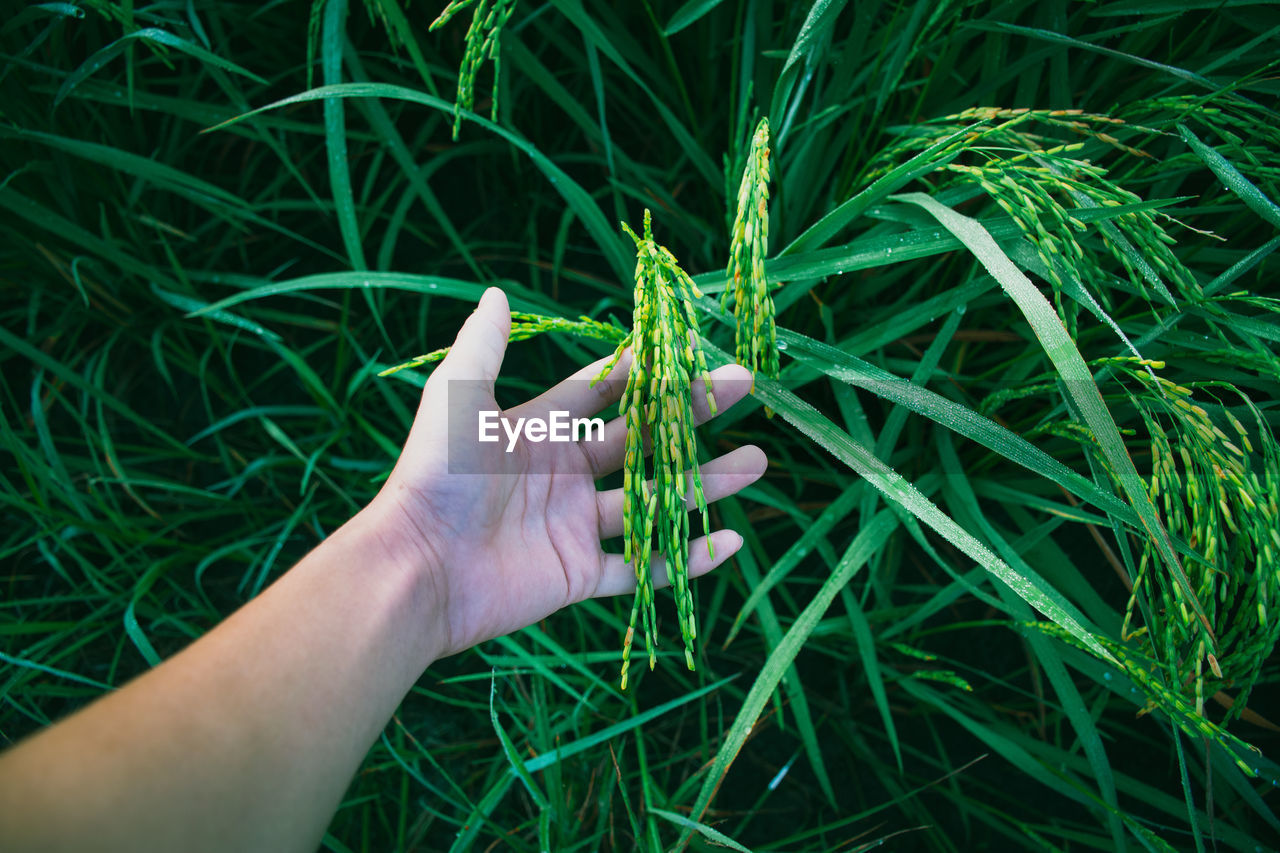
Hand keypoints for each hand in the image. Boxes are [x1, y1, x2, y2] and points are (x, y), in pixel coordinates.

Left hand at [371, 287, 766, 658]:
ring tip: (758, 464)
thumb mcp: (457, 400)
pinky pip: (642, 568)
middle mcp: (563, 475)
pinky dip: (685, 560)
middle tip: (744, 390)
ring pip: (654, 502)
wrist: (416, 567)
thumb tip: (498, 293)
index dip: (647, 372)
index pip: (605, 393)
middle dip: (693, 417)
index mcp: (539, 430)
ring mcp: (574, 526)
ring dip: (706, 484)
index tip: (694, 352)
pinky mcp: (577, 574)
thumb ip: (484, 348)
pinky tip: (729, 542)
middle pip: (642, 440)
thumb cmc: (434, 477)